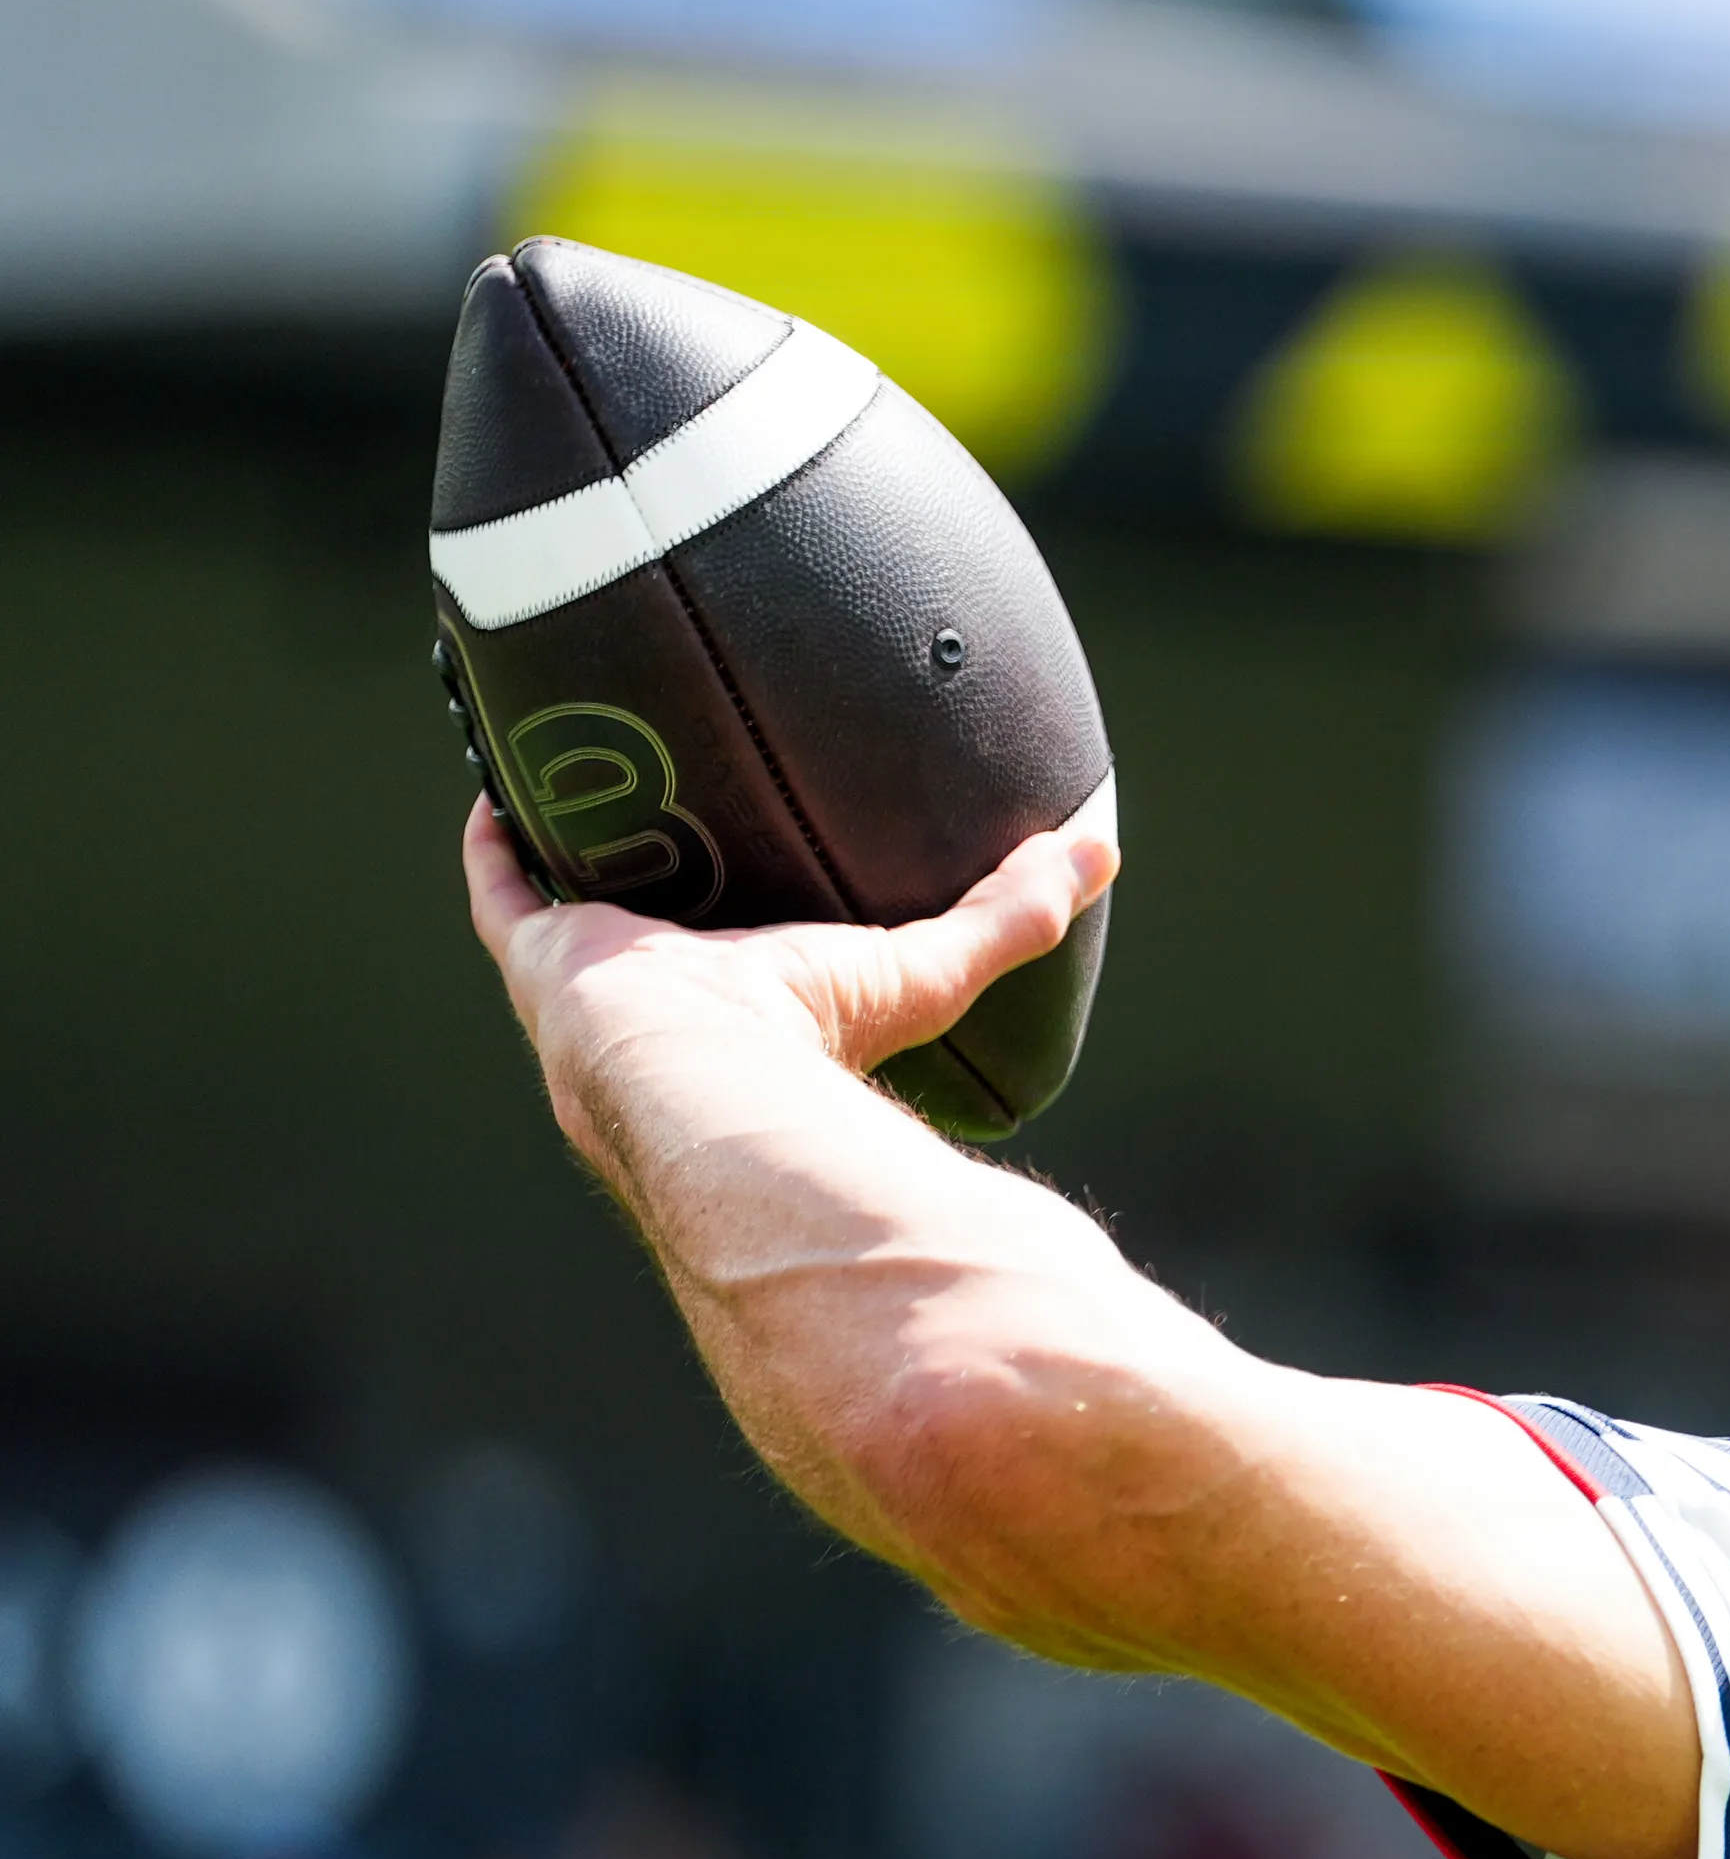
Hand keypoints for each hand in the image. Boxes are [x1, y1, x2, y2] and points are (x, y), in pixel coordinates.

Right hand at [461, 798, 1115, 1162]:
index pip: (743, 971)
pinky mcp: (540, 957)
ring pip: (575, 904)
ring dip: (576, 846)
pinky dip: (497, 837)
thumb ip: (1014, 915)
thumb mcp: (930, 969)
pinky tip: (502, 776)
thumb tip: (1102, 848)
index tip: (753, 861)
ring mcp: (592, 985)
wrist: (705, 1084)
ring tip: (581, 774)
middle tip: (663, 802)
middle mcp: (663, 1010)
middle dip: (655, 877)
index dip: (746, 921)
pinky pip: (504, 890)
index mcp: (745, 1018)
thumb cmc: (815, 1045)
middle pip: (657, 934)